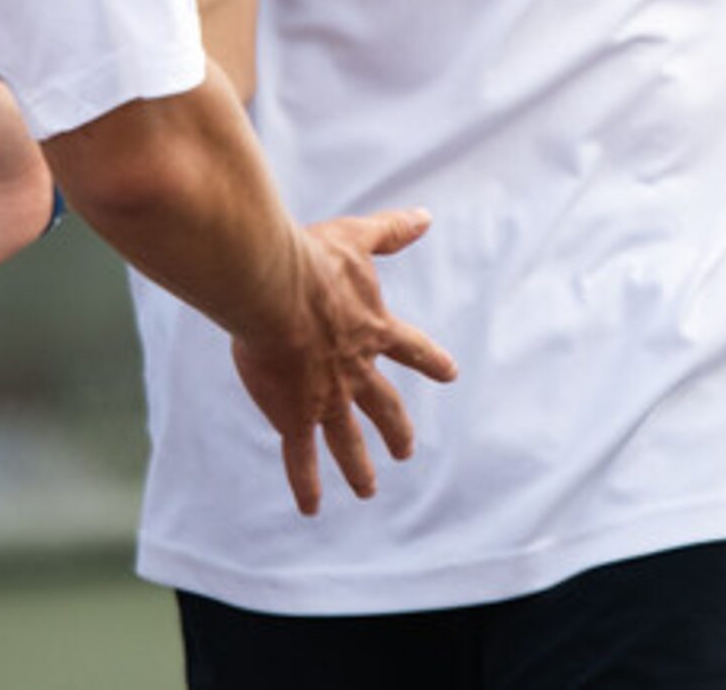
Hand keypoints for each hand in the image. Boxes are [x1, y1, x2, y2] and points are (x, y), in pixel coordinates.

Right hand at [228, 210, 459, 514]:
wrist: (275, 289)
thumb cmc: (311, 259)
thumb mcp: (357, 239)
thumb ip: (391, 231)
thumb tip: (426, 215)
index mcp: (373, 330)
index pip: (411, 348)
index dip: (431, 361)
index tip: (450, 373)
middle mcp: (356, 370)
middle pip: (384, 406)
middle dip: (396, 429)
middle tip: (406, 451)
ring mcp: (328, 397)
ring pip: (348, 439)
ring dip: (359, 466)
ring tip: (368, 488)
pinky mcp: (295, 414)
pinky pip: (302, 457)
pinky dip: (307, 483)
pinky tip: (312, 508)